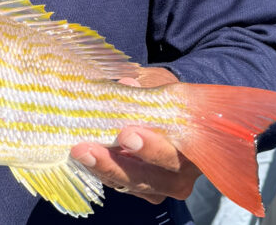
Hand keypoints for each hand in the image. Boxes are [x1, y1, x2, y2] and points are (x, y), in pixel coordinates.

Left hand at [70, 67, 201, 204]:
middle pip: (150, 178)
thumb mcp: (163, 87)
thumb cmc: (171, 98)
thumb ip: (147, 89)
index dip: (151, 148)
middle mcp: (183, 173)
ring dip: (103, 168)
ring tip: (80, 153)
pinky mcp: (148, 191)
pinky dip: (103, 172)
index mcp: (195, 147)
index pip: (174, 152)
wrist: (177, 115)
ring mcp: (165, 185)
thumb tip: (126, 85)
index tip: (126, 135)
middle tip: (88, 150)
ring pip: (133, 185)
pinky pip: (122, 187)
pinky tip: (85, 158)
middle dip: (116, 164)